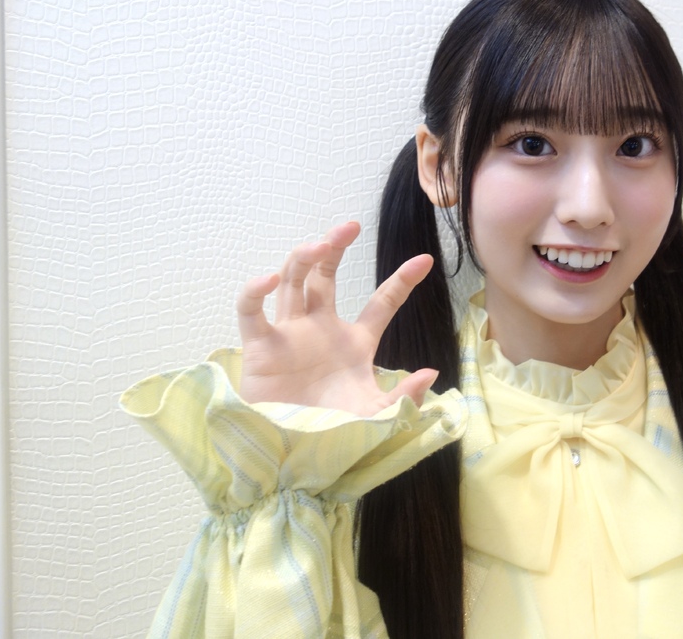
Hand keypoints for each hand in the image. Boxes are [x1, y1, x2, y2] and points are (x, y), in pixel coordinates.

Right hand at [236, 221, 438, 415]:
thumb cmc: (333, 432)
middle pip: (325, 277)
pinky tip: (269, 278)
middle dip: (335, 249)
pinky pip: (252, 312)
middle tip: (349, 227)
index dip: (402, 280)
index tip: (425, 260)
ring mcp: (289, 335)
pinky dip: (255, 291)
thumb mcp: (375, 415)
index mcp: (355, 342)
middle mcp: (321, 329)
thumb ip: (403, 397)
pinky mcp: (259, 348)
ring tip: (319, 245)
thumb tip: (430, 374)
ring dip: (302, 258)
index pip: (382, 303)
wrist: (292, 456)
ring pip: (292, 283)